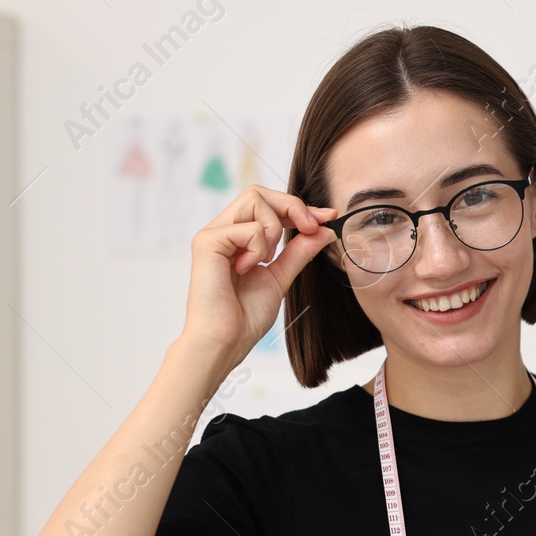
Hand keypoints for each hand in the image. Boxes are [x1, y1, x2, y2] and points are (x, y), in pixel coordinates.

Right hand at [180, 186, 337, 369]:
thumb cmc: (244, 317)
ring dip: (274, 228)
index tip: (327, 216)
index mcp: (237, 238)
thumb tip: (325, 230)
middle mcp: (222, 231)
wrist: (224, 342)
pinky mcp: (207, 242)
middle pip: (259, 192)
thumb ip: (299, 253)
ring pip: (254, 200)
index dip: (299, 207)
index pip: (268, 205)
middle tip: (312, 227)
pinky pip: (248, 228)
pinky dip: (259, 248)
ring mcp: (213, 234)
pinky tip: (247, 270)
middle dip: (293, 206)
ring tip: (266, 260)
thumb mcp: (280, 278)